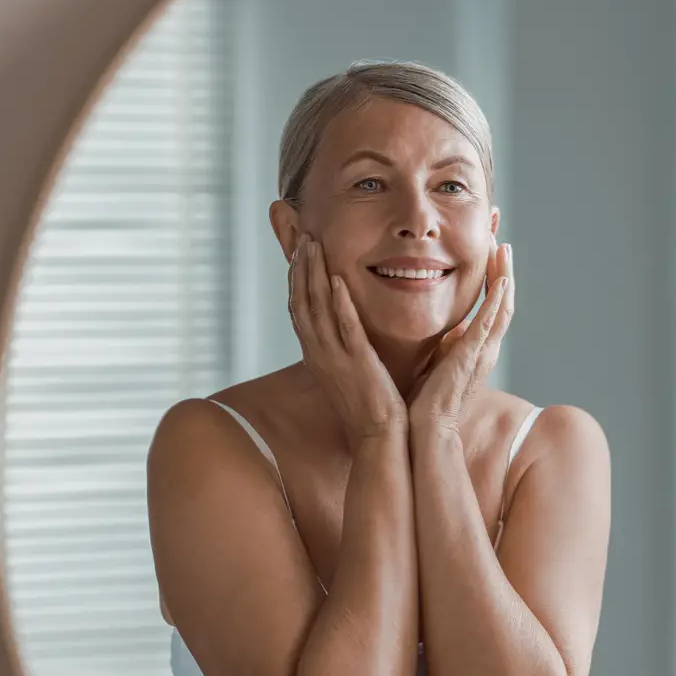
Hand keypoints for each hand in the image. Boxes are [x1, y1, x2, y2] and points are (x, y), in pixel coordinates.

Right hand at [289, 234, 407, 445]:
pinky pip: (345, 328)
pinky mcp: (358, 364)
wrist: (378, 439)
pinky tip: (337, 278)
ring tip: (314, 245)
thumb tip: (345, 332)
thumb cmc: (369, 408)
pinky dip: (339, 302)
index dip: (296, 280)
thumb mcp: (349, 374)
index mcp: (317, 356)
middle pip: (301, 303)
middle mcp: (319, 355)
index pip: (299, 311)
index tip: (298, 253)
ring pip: (317, 309)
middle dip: (300, 268)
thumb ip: (344, 349)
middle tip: (303, 237)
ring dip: (314, 275)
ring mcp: (335, 359)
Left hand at [408, 242, 513, 432]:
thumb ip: (450, 342)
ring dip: (504, 275)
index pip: (492, 303)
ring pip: (502, 306)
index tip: (490, 246)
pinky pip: (489, 324)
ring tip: (502, 246)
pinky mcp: (471, 357)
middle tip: (500, 234)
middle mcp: (486, 347)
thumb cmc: (427, 400)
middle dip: (503, 266)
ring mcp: (482, 352)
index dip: (494, 275)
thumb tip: (453, 324)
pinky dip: (497, 301)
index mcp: (477, 346)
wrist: (423, 428)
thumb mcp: (440, 360)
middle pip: (504, 299)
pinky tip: (502, 280)